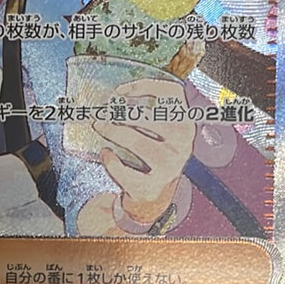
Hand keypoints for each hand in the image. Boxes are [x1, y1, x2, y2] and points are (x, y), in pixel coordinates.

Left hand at [94, 79, 195, 225]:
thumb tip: (113, 97)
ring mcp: (170, 166)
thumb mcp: (157, 132)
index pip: (172, 94)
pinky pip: (126, 170)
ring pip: (137, 142)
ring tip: (100, 127)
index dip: (146, 86)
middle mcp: (182, 143)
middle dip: (121, 114)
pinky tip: (106, 154)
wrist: (153, 197)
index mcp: (184, 124)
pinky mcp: (153, 187)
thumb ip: (143, 112)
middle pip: (150, 118)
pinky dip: (111, 161)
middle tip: (102, 113)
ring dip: (113, 132)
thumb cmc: (151, 155)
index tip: (121, 91)